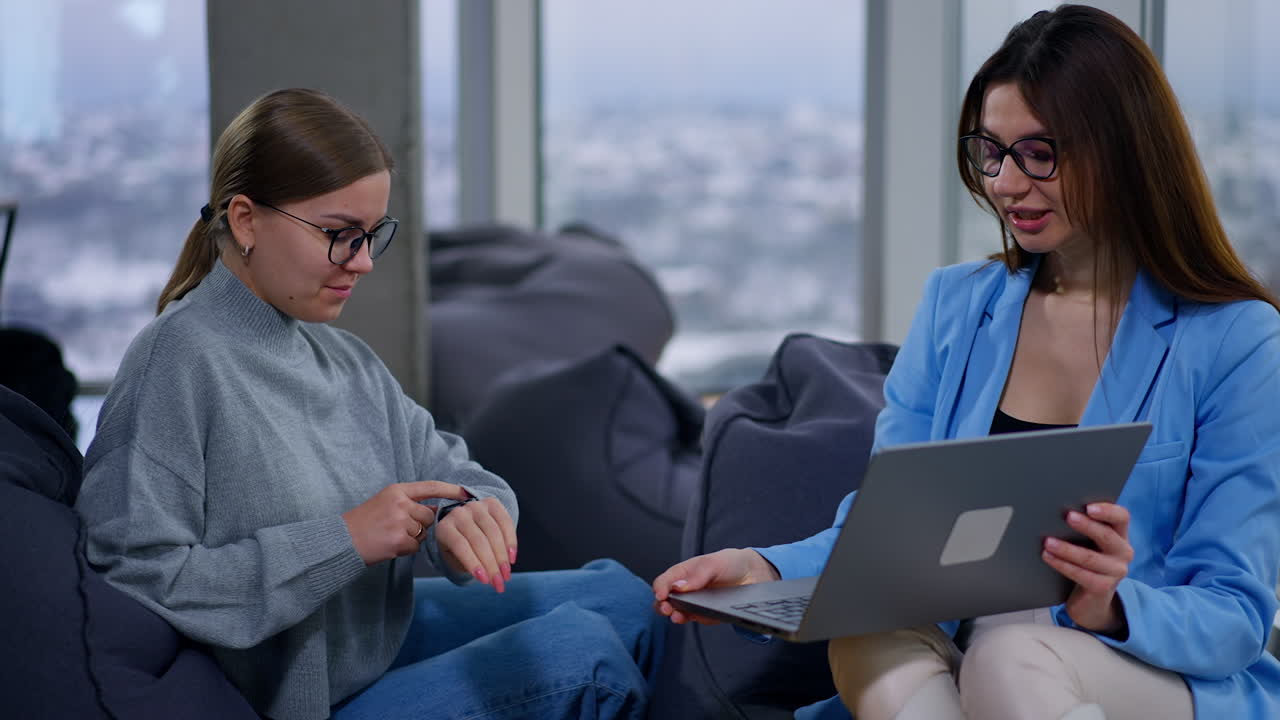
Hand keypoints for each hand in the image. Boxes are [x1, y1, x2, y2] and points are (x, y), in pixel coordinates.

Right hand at [343, 481, 469, 565]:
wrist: (342, 540)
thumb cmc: (363, 523)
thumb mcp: (385, 503)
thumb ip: (409, 504)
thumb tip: (436, 511)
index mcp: (397, 491)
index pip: (431, 487)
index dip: (451, 490)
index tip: (466, 493)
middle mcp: (400, 503)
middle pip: (429, 515)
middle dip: (421, 525)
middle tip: (398, 528)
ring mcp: (400, 521)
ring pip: (423, 533)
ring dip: (413, 538)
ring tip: (390, 536)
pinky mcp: (399, 540)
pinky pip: (415, 547)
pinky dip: (405, 549)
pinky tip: (389, 545)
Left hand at [435, 497, 517, 593]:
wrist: (463, 524)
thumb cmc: (458, 547)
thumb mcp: (454, 557)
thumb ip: (468, 565)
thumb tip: (489, 578)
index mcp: (444, 527)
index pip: (460, 545)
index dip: (473, 563)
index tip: (484, 581)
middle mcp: (459, 513)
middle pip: (479, 540)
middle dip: (492, 565)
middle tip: (499, 583)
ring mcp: (476, 506)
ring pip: (493, 532)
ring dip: (502, 556)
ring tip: (506, 575)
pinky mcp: (492, 503)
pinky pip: (505, 522)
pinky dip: (511, 541)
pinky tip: (512, 558)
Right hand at [652, 548, 780, 624]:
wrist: (753, 575)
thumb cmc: (730, 563)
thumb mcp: (714, 563)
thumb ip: (697, 575)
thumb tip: (677, 587)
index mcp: (683, 573)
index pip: (664, 582)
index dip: (660, 588)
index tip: (662, 595)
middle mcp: (685, 589)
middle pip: (664, 600)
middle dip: (662, 605)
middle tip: (667, 608)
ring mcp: (694, 603)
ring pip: (675, 612)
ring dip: (673, 615)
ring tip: (677, 615)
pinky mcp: (704, 615)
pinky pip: (693, 619)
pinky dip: (688, 620)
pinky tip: (689, 617)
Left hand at [1042, 502, 1133, 634]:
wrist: (1091, 600)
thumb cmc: (1086, 562)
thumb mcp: (1089, 543)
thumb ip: (1084, 528)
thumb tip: (1057, 509)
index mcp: (1120, 536)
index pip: (1121, 517)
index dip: (1108, 511)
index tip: (1089, 507)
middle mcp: (1123, 553)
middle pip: (1107, 536)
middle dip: (1086, 526)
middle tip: (1068, 516)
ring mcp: (1116, 572)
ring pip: (1089, 558)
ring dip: (1066, 548)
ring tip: (1048, 541)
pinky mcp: (1103, 588)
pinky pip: (1080, 574)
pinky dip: (1062, 564)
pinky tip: (1048, 556)